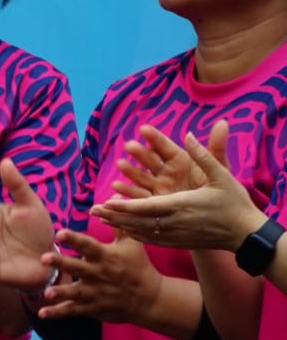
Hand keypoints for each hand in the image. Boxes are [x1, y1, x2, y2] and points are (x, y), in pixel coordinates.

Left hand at [33, 228, 162, 322]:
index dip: (74, 239)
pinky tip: (42, 313)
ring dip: (60, 292)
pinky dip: (57, 313)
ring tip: (46, 293)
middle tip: (43, 258)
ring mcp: (95, 293)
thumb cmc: (138, 266)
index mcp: (105, 256)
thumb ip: (118, 222)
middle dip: (61, 263)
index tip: (59, 233)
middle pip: (77, 267)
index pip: (88, 245)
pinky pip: (73, 310)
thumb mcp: (132, 243)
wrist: (150, 298)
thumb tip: (112, 197)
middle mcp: (98, 274)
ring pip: (74, 292)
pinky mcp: (92, 307)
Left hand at [92, 129, 264, 250]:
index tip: (106, 202)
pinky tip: (124, 231)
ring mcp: (176, 235)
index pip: (146, 206)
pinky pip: (152, 240)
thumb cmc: (235, 203)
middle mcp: (175, 222)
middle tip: (93, 211)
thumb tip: (188, 134)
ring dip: (120, 226)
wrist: (246, 235)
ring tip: (101, 220)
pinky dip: (135, 235)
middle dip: (114, 216)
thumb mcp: (223, 176)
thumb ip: (203, 155)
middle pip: (137, 221)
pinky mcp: (179, 243)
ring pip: (142, 232)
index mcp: (181, 205)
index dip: (124, 205)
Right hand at [111, 121, 227, 198]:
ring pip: (141, 177)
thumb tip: (223, 122)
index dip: (155, 138)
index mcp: (180, 161)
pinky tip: (117, 187)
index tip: (144, 129)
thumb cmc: (218, 190)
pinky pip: (138, 196)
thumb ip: (216, 147)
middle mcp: (166, 173)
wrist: (217, 217)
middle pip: (150, 161)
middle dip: (139, 153)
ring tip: (120, 164)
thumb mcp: (219, 169)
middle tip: (129, 145)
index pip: (165, 147)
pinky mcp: (153, 203)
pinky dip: (127, 192)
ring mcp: (158, 188)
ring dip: (130, 171)